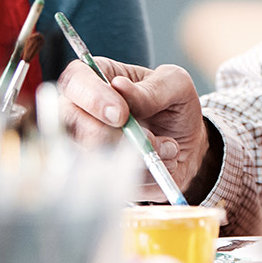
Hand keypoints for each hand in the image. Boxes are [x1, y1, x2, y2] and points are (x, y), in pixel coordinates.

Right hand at [58, 58, 212, 197]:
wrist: (187, 141)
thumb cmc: (174, 104)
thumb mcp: (176, 84)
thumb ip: (152, 88)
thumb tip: (120, 87)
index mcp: (95, 78)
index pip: (75, 82)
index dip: (93, 99)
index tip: (120, 114)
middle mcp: (81, 111)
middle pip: (74, 126)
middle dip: (115, 137)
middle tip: (149, 137)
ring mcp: (85, 146)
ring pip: (92, 159)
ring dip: (137, 158)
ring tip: (166, 147)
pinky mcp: (98, 177)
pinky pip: (113, 184)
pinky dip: (145, 176)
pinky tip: (162, 163)